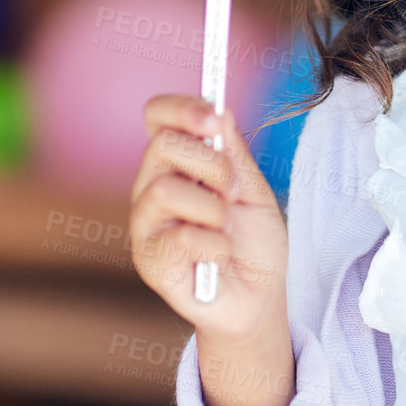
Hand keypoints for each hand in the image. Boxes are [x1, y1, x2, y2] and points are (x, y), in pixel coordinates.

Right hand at [130, 95, 288, 343]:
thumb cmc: (253, 243)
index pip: (158, 117)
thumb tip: (220, 109)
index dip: (181, 107)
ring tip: (225, 228)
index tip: (215, 116)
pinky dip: (215, 245)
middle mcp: (152, 187)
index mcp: (177, 163)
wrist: (259, 298)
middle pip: (162, 145)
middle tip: (233, 189)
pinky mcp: (149, 261)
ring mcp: (146, 224)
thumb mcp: (254, 189)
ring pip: (164, 190)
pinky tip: (220, 256)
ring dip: (212, 208)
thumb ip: (234, 153)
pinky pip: (180, 237)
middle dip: (211, 162)